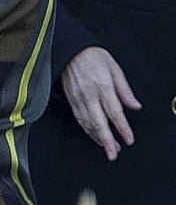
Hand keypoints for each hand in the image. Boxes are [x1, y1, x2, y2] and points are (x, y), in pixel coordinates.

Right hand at [61, 46, 140, 160]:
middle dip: (107, 141)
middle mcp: (89, 94)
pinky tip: (94, 136)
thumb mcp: (115, 68)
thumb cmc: (93, 56)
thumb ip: (125, 90)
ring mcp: (78, 98)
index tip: (129, 139)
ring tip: (108, 149)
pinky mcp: (71, 100)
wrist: (69, 50)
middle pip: (99, 122)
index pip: (114, 112)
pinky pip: (79, 118)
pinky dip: (87, 130)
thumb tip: (135, 106)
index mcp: (102, 86)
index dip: (122, 128)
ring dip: (97, 138)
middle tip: (114, 154)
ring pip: (87, 123)